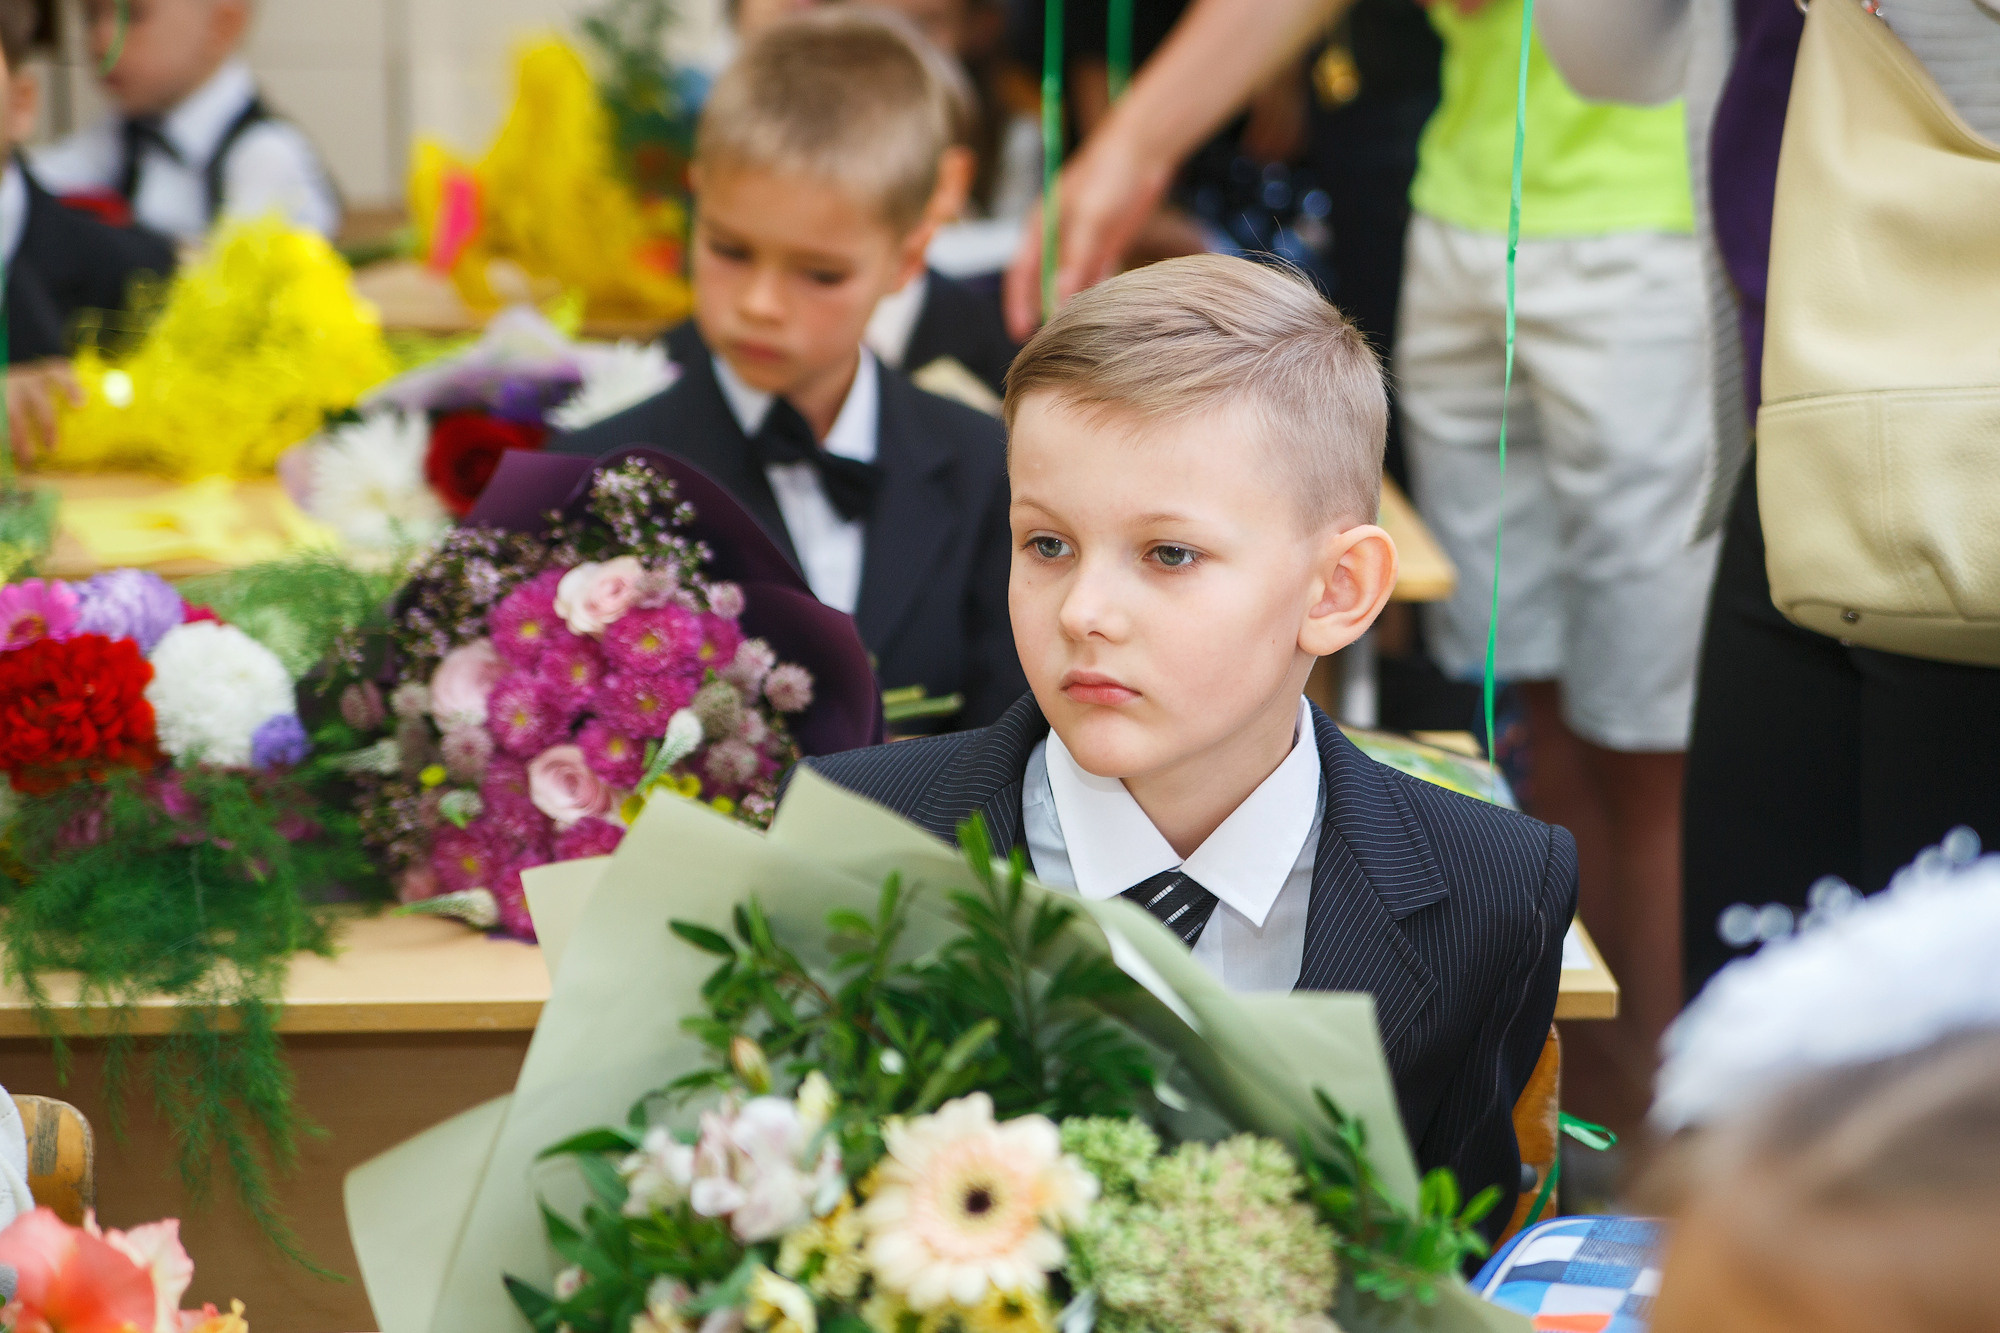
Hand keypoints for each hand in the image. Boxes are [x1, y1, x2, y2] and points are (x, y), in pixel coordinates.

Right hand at [6, 360, 82, 468]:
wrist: (11, 376)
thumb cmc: (47, 388)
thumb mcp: (59, 384)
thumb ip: (80, 398)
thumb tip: (118, 410)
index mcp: (51, 374)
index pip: (61, 376)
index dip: (71, 388)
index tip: (80, 405)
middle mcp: (30, 380)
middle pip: (40, 402)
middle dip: (47, 425)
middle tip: (53, 447)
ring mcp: (10, 389)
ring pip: (14, 413)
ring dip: (20, 437)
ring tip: (27, 458)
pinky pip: (1, 420)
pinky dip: (4, 436)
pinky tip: (10, 453)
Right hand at [1002, 128, 1174, 339]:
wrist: (1144, 151)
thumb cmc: (1108, 175)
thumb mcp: (1090, 217)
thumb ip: (1075, 259)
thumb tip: (1058, 301)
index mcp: (1039, 227)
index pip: (1020, 273)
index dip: (1017, 304)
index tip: (1021, 335)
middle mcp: (1057, 238)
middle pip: (1045, 283)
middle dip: (1045, 311)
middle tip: (1050, 345)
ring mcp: (1082, 242)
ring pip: (1072, 283)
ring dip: (1073, 306)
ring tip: (1078, 336)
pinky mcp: (1106, 245)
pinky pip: (1097, 277)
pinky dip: (1097, 295)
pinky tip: (1103, 315)